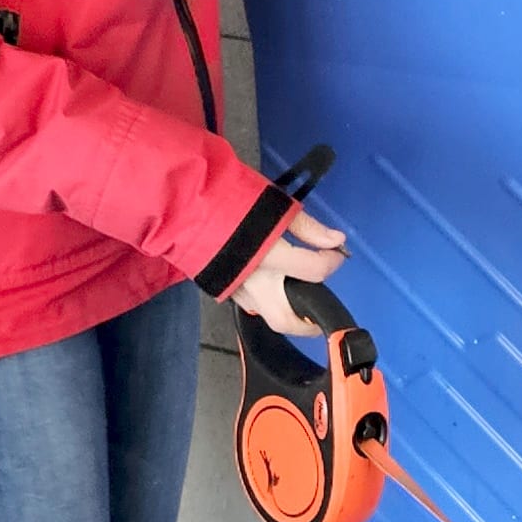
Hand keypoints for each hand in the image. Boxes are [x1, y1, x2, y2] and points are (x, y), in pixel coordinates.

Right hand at [233, 201, 348, 336]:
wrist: (185, 202)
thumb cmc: (231, 198)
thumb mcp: (275, 205)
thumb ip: (308, 228)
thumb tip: (336, 241)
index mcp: (271, 256)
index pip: (315, 271)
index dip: (332, 262)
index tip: (336, 253)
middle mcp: (255, 281)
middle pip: (287, 320)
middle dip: (308, 323)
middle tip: (318, 309)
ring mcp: (237, 290)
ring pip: (268, 317)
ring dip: (287, 313)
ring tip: (299, 296)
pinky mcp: (224, 290)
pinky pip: (252, 304)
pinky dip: (267, 301)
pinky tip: (273, 287)